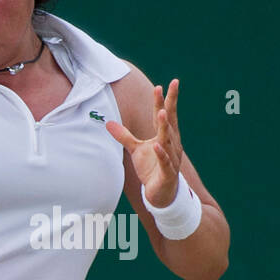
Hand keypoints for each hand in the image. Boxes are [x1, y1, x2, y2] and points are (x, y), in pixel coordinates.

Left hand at [106, 78, 183, 207]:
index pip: (163, 115)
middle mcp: (171, 144)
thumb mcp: (136, 149)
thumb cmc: (151, 168)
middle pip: (170, 121)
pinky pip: (165, 162)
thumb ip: (124, 136)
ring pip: (168, 140)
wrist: (162, 194)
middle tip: (172, 87)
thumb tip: (108, 123)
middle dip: (170, 104)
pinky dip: (161, 154)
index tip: (160, 85)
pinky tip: (157, 146)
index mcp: (165, 136)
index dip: (162, 100)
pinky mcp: (167, 173)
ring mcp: (171, 158)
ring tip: (162, 113)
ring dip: (165, 127)